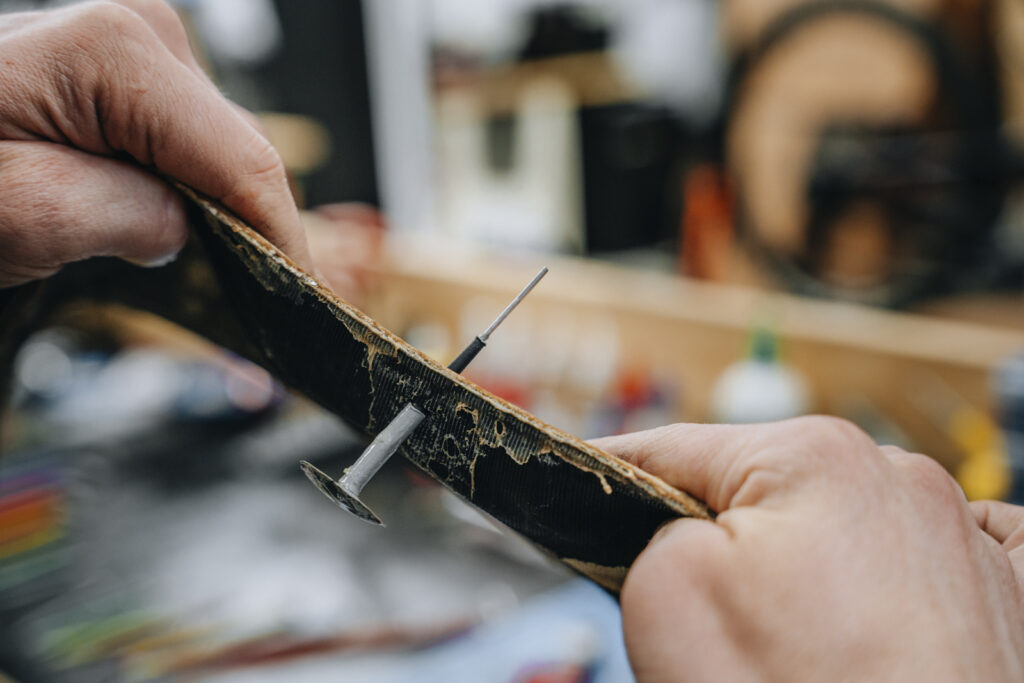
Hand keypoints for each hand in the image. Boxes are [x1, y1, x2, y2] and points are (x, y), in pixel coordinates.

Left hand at [0, 0, 313, 286]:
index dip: (282, 241)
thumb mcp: (24, 213)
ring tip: (197, 269)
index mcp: (119, 53)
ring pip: (219, 154)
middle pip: (239, 155)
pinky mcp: (126, 73)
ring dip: (215, 214)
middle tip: (247, 304)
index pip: (244, 162)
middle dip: (249, 229)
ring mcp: (137, 48)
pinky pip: (188, 145)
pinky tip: (166, 227)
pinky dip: (187, 194)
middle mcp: (142, 33)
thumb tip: (189, 228)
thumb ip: (133, 217)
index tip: (301, 305)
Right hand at [593, 418, 1023, 681]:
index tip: (598, 486)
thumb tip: (680, 526)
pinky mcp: (1004, 599)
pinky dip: (895, 587)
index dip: (627, 475)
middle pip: (764, 494)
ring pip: (841, 531)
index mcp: (814, 459)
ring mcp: (965, 540)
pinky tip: (878, 626)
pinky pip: (934, 564)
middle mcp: (901, 482)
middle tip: (709, 619)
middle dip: (723, 541)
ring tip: (794, 652)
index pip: (682, 450)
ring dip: (805, 571)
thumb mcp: (668, 599)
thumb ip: (654, 525)